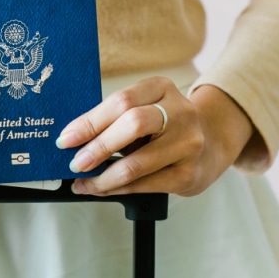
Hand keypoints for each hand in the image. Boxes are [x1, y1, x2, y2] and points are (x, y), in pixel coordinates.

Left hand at [55, 78, 252, 196]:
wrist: (212, 143)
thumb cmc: (165, 126)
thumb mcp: (146, 109)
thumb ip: (115, 120)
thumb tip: (74, 141)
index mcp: (162, 88)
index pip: (121, 101)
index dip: (90, 121)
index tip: (66, 139)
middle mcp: (180, 112)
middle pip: (132, 125)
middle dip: (98, 146)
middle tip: (75, 163)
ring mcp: (188, 144)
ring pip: (137, 163)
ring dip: (104, 177)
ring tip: (84, 182)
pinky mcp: (189, 174)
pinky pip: (146, 184)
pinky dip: (118, 189)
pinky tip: (102, 189)